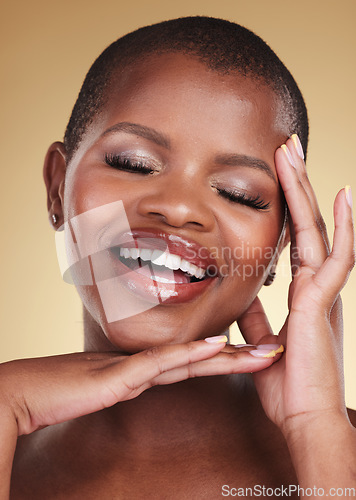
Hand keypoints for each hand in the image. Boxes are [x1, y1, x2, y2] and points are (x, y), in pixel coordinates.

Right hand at [0, 336, 284, 436]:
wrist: (23, 391)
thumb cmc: (57, 392)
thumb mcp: (98, 391)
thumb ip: (120, 386)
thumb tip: (134, 384)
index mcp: (140, 371)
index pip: (189, 365)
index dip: (221, 360)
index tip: (249, 356)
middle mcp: (143, 365)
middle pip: (200, 360)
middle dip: (240, 357)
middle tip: (274, 350)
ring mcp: (133, 367)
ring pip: (191, 359)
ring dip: (230, 356)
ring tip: (265, 351)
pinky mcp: (119, 376)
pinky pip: (163, 364)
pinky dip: (192, 355)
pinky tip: (216, 347)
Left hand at [237, 135, 354, 437]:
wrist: (303, 419)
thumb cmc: (287, 383)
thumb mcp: (261, 339)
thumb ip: (254, 314)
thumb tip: (242, 295)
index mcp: (304, 292)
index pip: (294, 239)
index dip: (287, 207)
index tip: (277, 178)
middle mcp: (317, 285)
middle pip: (306, 224)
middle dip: (295, 185)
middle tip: (286, 147)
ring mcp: (323, 291)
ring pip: (318, 229)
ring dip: (306, 190)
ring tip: (295, 153)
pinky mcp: (324, 303)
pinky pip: (337, 257)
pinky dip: (345, 226)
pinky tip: (345, 195)